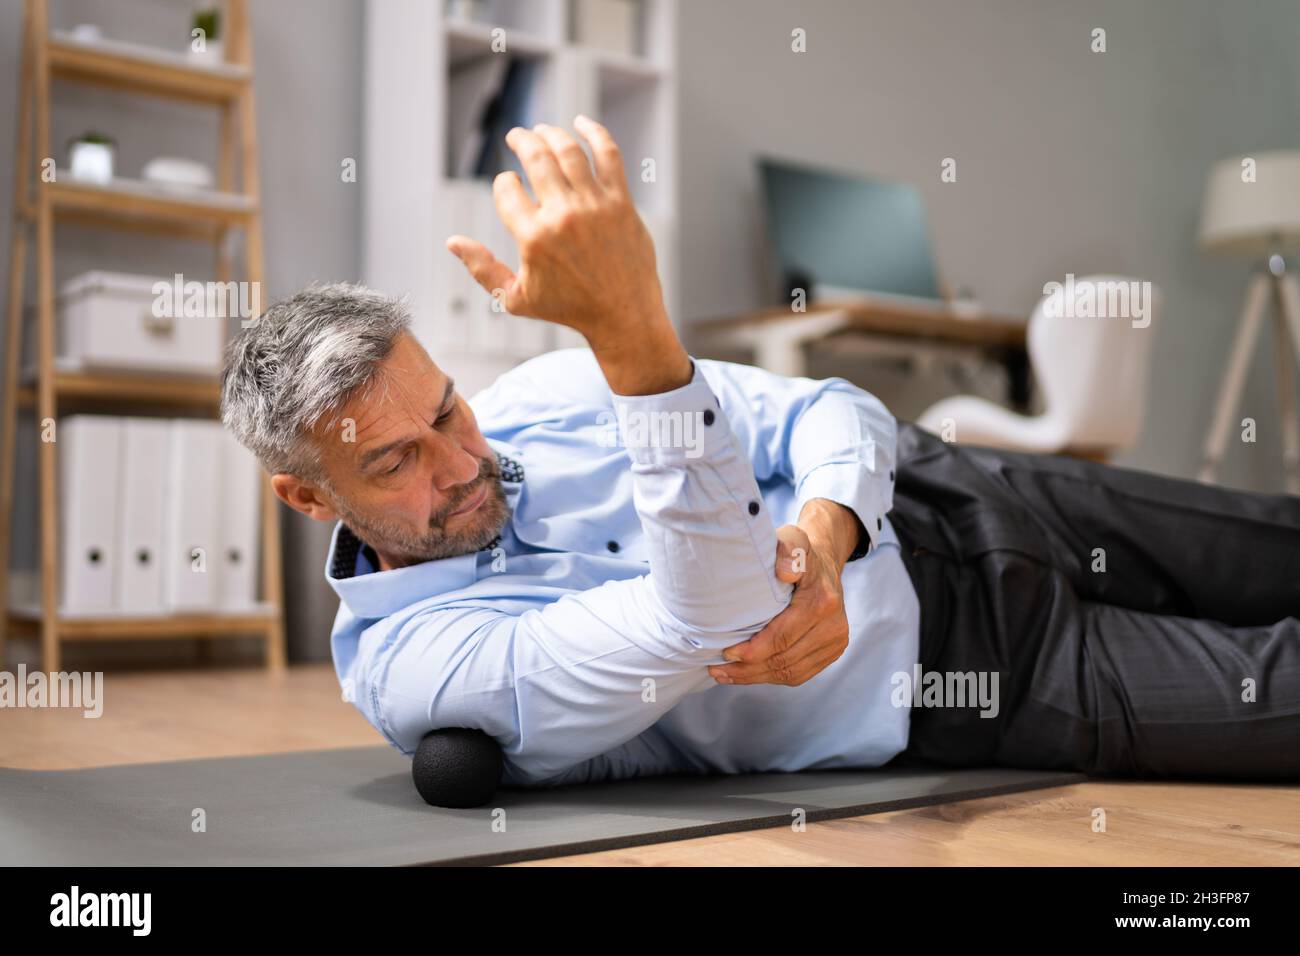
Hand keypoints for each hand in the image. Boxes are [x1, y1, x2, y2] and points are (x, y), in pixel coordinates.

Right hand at [445, 116, 669, 351]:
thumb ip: (482, 269)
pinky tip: (582, 123)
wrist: (623, 315)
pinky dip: (594, 133)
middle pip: (535, 157)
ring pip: (568, 150)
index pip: (506, 188)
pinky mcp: (621, 202)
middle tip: (517, 136)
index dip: (503, 183)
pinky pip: (608, 155)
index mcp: (533, 238)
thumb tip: (452, 242)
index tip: (509, 186)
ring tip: (542, 131)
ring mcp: (594, 206)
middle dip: (521, 140)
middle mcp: (563, 217)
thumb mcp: (516, 299)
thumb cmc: (568, 309)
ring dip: (550, 133)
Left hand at [707, 523, 850, 685]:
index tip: (725, 653)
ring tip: (725, 675)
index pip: (782, 637)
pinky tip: (748, 675)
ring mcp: (835, 642)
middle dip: (747, 669)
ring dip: (755, 677)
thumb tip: (785, 572)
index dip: (752, 650)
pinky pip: (799, 675)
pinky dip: (771, 677)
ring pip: (790, 673)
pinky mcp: (832, 652)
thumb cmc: (799, 551)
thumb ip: (788, 549)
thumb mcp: (792, 539)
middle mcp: (834, 626)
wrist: (825, 562)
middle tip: (716, 669)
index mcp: (823, 601)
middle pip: (784, 660)